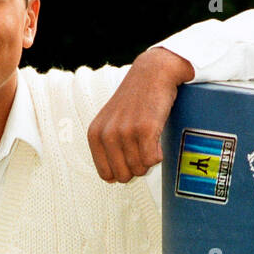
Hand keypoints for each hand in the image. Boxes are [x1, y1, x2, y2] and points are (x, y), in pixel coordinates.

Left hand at [87, 46, 192, 182]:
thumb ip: (107, 148)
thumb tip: (112, 180)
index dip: (122, 169)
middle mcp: (107, 135)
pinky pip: (153, 160)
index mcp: (95, 135)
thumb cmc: (134, 100)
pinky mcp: (145, 129)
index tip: (130, 154)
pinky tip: (157, 139)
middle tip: (142, 147)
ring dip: (149, 159)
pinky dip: (159, 154)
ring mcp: (126, 132)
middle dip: (136, 167)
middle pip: (124, 175)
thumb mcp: (110, 122)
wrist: (152, 73)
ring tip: (149, 139)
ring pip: (140, 169)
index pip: (106, 175)